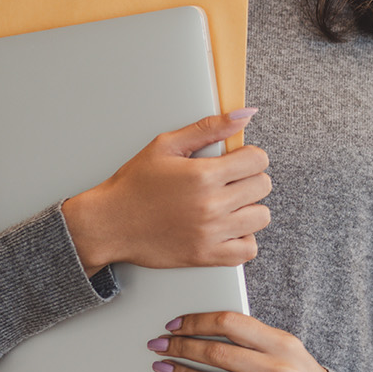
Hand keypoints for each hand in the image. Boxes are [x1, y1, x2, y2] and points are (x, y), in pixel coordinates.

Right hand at [61, 109, 270, 273]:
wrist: (110, 223)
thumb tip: (243, 115)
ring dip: (249, 207)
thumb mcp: (165, 145)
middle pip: (262, 186)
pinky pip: (248, 249)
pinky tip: (227, 227)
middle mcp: (211, 205)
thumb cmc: (134, 185)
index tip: (236, 159)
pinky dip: (243, 238)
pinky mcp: (206, 256)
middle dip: (249, 178)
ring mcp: (211, 233)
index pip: (257, 160)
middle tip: (229, 180)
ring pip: (260, 217)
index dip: (249, 155)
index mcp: (203, 175)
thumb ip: (207, 128)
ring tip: (229, 203)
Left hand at [147, 310, 347, 371]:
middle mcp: (280, 371)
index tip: (174, 323)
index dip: (197, 321)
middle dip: (181, 347)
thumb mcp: (287, 349)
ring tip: (165, 369)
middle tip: (159, 346)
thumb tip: (203, 327)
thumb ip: (253, 337)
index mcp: (283, 344)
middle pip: (218, 353)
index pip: (231, 323)